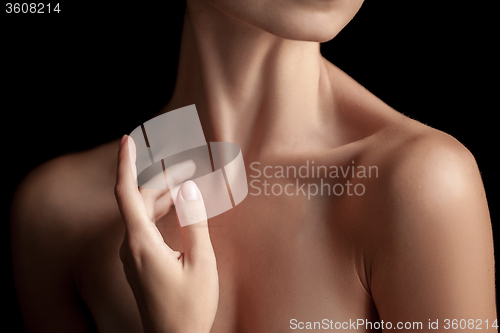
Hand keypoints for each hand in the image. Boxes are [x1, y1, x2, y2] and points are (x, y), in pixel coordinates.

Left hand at [114, 135, 218, 332]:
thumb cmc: (189, 307)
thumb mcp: (201, 262)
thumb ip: (195, 222)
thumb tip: (189, 188)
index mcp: (141, 243)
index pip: (126, 193)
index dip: (125, 163)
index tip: (126, 139)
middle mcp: (130, 245)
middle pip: (140, 199)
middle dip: (162, 177)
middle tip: (188, 162)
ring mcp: (133, 254)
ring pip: (144, 213)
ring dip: (165, 195)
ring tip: (189, 181)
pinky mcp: (140, 261)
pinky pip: (147, 226)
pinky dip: (163, 211)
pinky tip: (180, 207)